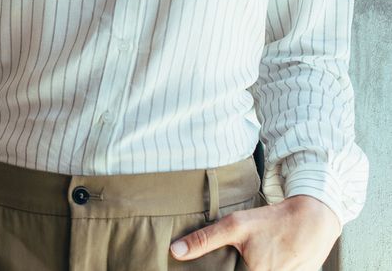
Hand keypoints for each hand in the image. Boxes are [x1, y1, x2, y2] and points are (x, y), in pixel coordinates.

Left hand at [170, 195, 340, 270]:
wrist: (312, 221)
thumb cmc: (271, 222)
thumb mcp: (235, 226)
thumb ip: (204, 240)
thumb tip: (175, 251)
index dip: (228, 269)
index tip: (235, 260)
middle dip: (241, 266)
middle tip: (248, 252)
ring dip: (252, 266)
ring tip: (261, 251)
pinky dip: (270, 266)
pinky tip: (270, 257)